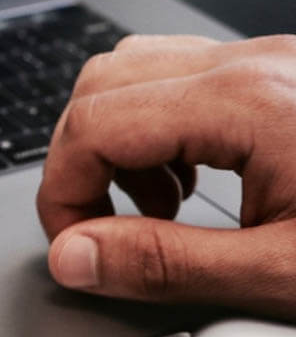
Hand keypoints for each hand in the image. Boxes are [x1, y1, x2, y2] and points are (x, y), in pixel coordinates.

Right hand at [37, 34, 295, 316]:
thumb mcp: (284, 275)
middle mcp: (250, 64)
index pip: (96, 123)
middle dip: (81, 161)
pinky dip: (157, 125)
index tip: (74, 248)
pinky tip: (189, 176)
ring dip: (117, 139)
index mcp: (248, 102)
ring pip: (133, 69)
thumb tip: (75, 257)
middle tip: (101, 230)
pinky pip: (180, 75)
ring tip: (155, 208)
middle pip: (102, 83)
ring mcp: (265, 61)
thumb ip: (168, 265)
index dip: (62, 190)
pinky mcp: (276, 73)